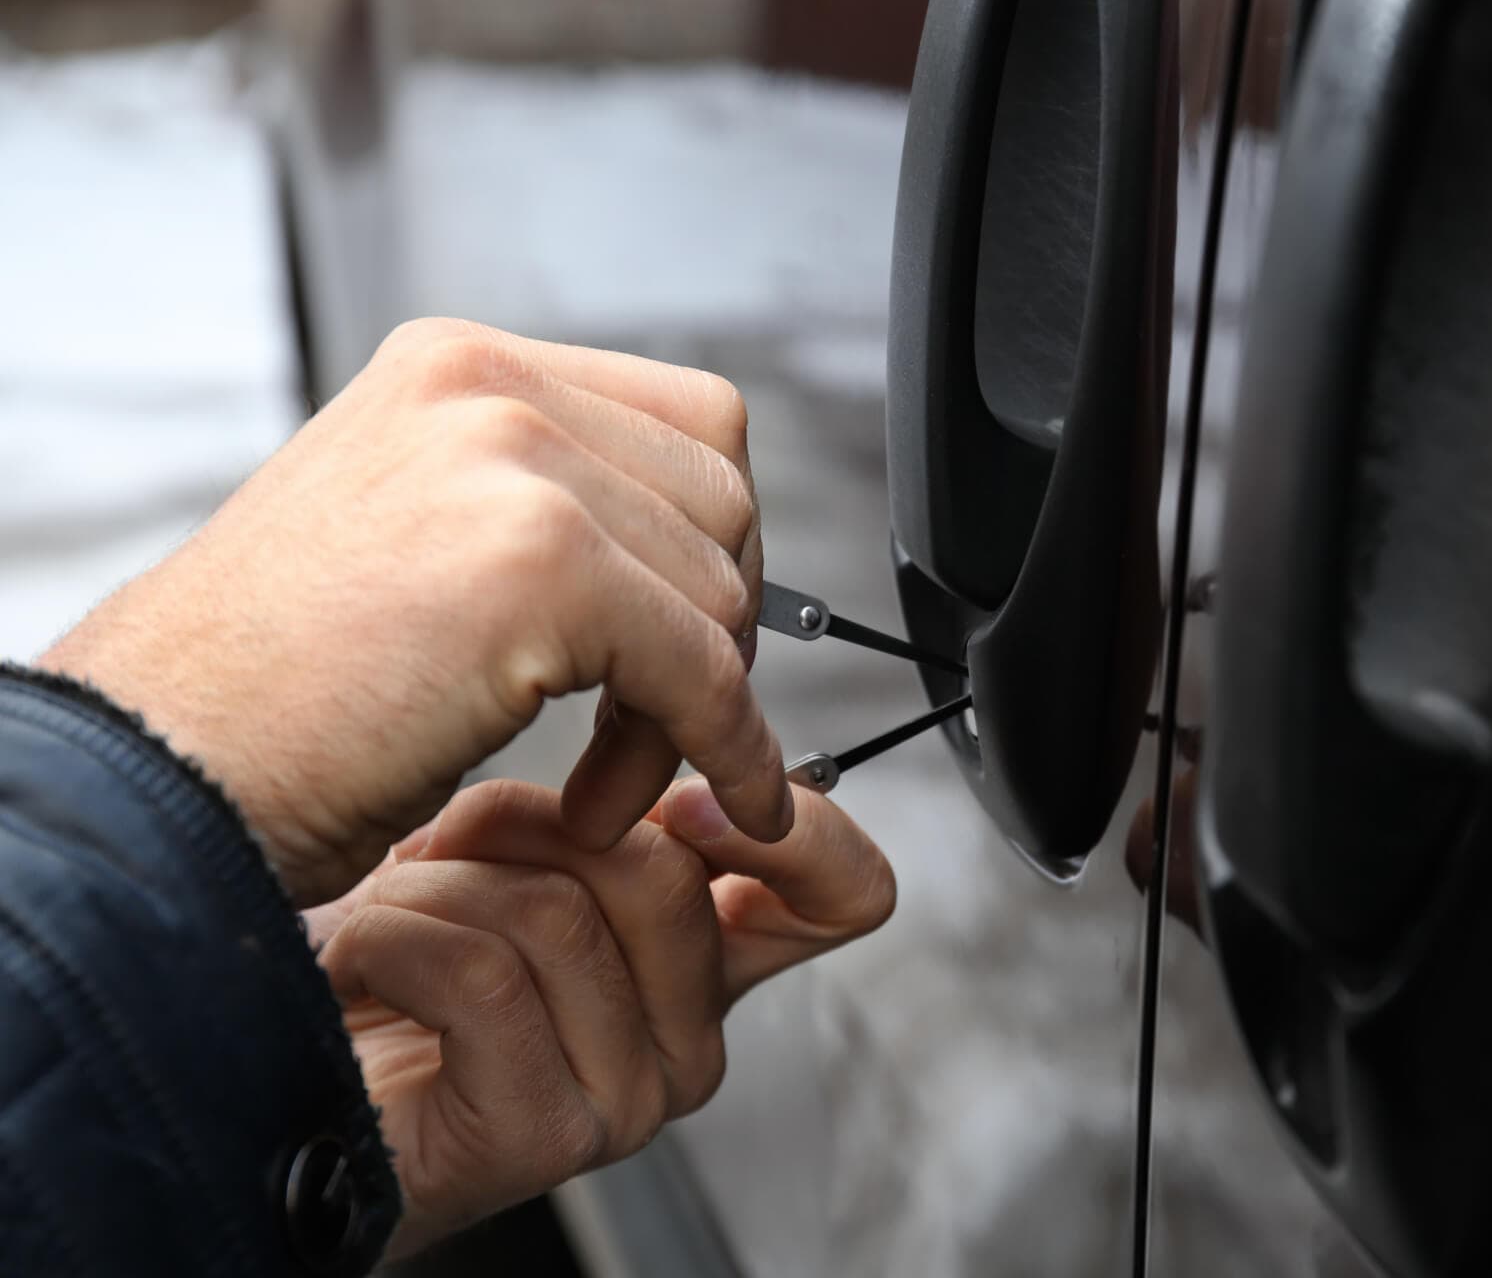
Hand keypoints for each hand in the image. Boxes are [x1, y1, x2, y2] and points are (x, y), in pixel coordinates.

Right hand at [38, 319, 789, 904]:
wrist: (160, 773)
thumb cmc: (274, 693)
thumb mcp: (412, 540)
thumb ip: (538, 508)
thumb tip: (696, 549)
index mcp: (460, 369)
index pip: (689, 423)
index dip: (711, 546)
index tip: (685, 639)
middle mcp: (488, 388)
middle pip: (720, 499)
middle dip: (713, 628)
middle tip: (653, 726)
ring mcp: (514, 463)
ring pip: (720, 589)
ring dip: (694, 708)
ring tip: (603, 786)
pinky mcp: (541, 566)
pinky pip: (706, 670)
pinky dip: (730, 751)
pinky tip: (702, 804)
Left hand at [303, 776, 894, 1257]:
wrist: (263, 1050)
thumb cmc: (385, 954)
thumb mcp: (521, 847)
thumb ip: (622, 814)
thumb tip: (680, 745)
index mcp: (703, 959)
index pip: (846, 891)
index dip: (790, 825)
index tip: (681, 793)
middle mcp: (684, 1034)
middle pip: (670, 870)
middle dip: (524, 821)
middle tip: (449, 849)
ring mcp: (624, 1092)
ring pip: (565, 912)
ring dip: (435, 884)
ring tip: (391, 910)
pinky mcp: (542, 1129)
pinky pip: (483, 975)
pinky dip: (391, 939)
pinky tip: (359, 963)